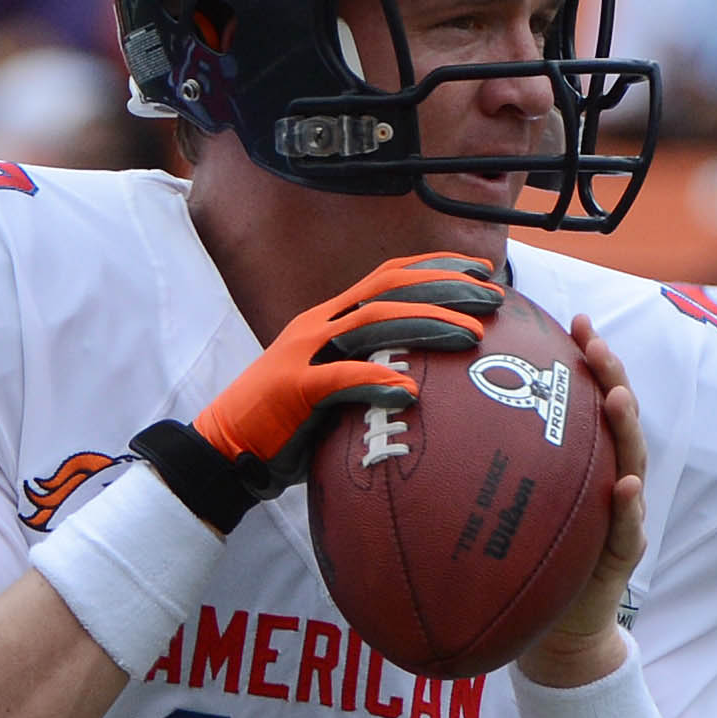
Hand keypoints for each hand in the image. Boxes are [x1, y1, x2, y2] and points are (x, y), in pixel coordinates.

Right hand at [134, 253, 503, 530]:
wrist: (224, 450)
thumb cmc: (287, 425)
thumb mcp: (335, 387)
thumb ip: (371, 372)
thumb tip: (427, 381)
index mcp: (329, 319)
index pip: (388, 277)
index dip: (435, 268)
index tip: (481, 273)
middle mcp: (318, 325)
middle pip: (388, 288)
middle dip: (444, 286)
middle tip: (492, 298)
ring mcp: (302, 353)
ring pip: (372, 322)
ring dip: (426, 324)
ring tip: (469, 337)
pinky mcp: (292, 389)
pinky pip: (340, 377)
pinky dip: (376, 379)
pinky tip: (409, 389)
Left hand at [517, 320, 649, 687]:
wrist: (552, 629)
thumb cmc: (525, 559)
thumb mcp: (504, 505)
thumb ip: (485, 468)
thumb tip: (418, 424)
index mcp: (582, 461)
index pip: (588, 400)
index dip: (588, 359)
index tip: (573, 321)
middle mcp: (608, 478)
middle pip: (618, 419)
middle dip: (612, 376)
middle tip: (596, 345)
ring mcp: (620, 514)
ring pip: (631, 462)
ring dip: (626, 427)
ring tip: (616, 397)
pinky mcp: (622, 554)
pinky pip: (628, 527)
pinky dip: (628, 506)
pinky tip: (624, 485)